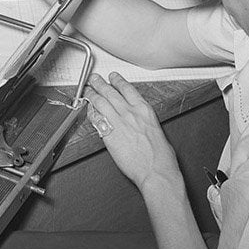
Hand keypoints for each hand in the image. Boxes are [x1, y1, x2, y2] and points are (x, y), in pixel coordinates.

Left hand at [84, 73, 181, 192]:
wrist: (156, 170)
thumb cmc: (161, 156)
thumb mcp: (157, 130)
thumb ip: (145, 123)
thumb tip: (140, 124)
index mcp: (144, 110)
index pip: (127, 89)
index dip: (117, 81)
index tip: (113, 77)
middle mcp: (130, 112)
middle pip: (111, 92)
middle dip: (100, 84)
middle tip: (94, 79)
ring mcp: (118, 122)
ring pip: (101, 102)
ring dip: (92, 94)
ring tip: (88, 90)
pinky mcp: (109, 134)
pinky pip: (96, 118)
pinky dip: (91, 112)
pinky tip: (89, 110)